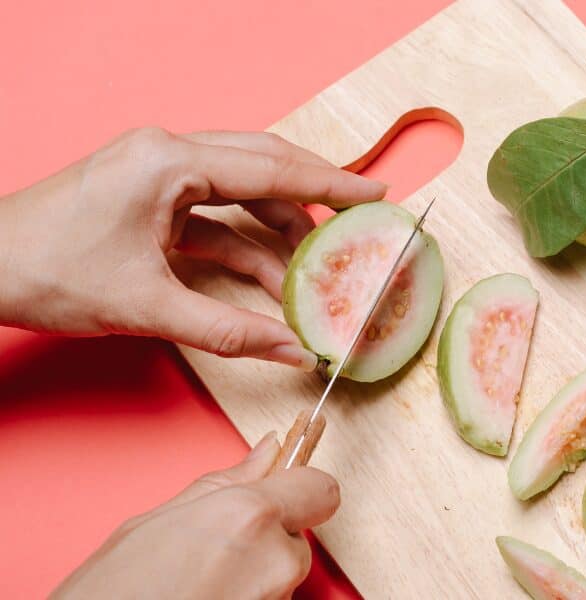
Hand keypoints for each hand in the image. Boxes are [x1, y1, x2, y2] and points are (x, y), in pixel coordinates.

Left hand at [0, 128, 385, 367]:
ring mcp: (157, 173)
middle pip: (262, 165)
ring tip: (317, 265)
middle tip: (359, 215)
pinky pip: (213, 213)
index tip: (374, 191)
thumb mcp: (149, 307)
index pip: (270, 168)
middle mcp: (167, 154)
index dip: (329, 182)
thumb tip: (293, 351)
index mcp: (169, 163)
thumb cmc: (48, 273)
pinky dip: (244, 241)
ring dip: (278, 227)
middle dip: (313, 194)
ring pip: (241, 189)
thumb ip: (230, 331)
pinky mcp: (150, 197)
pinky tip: (272, 274)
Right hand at [51, 433, 339, 598]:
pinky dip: (246, 596)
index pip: (320, 488)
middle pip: (297, 536)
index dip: (299, 486)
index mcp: (247, 517)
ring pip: (282, 574)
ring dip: (253, 572)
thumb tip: (267, 451)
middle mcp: (274, 561)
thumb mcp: (152, 523)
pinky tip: (204, 596)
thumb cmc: (107, 597)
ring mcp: (274, 599)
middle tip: (213, 546)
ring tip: (198, 579)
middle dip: (266, 536)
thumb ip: (222, 484)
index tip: (287, 484)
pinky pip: (269, 599)